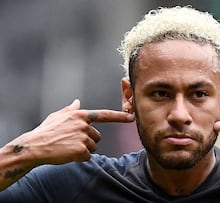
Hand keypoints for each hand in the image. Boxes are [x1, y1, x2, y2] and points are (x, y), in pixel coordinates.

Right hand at [11, 99, 134, 165]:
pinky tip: (68, 154)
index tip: (131, 117)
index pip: (104, 115)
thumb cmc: (46, 131)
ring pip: (93, 147)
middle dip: (88, 141)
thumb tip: (77, 102)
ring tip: (68, 147)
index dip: (119, 117)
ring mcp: (83, 138)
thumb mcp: (57, 116)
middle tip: (71, 142)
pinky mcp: (82, 150)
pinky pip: (88, 156)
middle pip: (97, 136)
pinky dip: (80, 157)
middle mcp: (84, 125)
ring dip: (84, 150)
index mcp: (80, 115)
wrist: (35, 146)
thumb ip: (71, 110)